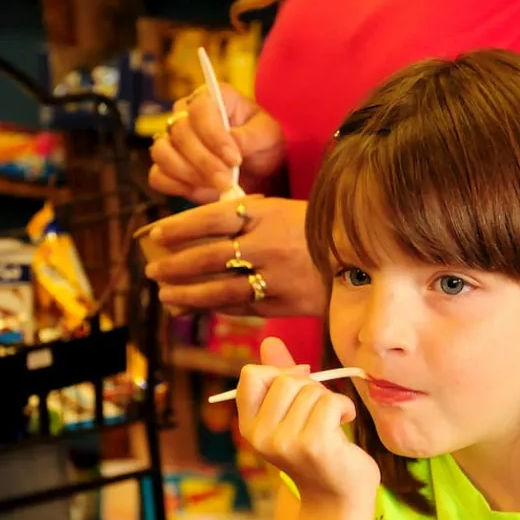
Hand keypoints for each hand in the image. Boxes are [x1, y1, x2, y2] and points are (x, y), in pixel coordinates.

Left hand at [144, 195, 326, 316]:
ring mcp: (276, 277)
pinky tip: (194, 307)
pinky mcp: (283, 304)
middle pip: (209, 255)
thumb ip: (249, 219)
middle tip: (152, 269)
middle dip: (175, 264)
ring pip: (219, 287)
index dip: (180, 226)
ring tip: (165, 294)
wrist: (366, 263)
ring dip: (187, 293)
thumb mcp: (286, 212)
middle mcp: (269, 245)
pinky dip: (213, 307)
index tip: (157, 234)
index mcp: (268, 214)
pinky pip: (239, 306)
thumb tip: (203, 230)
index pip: (213, 217)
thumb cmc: (319, 234)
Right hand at [149, 82, 286, 203]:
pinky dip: (177, 187)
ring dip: (188, 174)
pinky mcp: (168, 168)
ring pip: (162, 153)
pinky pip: (158, 176)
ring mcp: (173, 141)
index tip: (234, 158)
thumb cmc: (264, 145)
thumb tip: (232, 140)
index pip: (199, 108)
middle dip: (203, 161)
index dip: (213, 134)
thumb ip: (251, 136)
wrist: (260, 171)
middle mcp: (186, 114)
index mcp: (212, 98)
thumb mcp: (268, 137)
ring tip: (217, 188)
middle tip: (226, 181)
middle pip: (179, 132)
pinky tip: (202, 192)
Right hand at [237, 338, 379, 505]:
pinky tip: (344, 424)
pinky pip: (330, 401)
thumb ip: (280, 378)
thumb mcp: (292, 412)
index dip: (280, 373)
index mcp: (249, 427)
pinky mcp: (314, 445)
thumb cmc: (317, 449)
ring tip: (333, 422)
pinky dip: (344, 407)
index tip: (298, 388)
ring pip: (311, 390)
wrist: (338, 495)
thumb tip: (270, 341)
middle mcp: (261, 437)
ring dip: (330, 400)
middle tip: (320, 410)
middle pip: (286, 379)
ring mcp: (285, 442)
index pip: (251, 375)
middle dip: (311, 387)